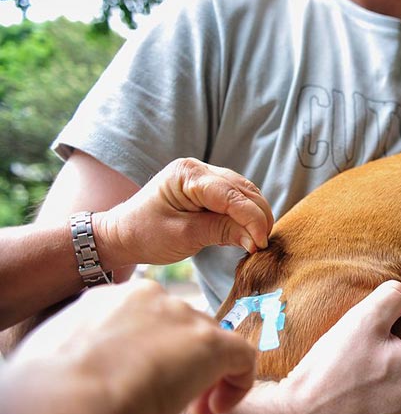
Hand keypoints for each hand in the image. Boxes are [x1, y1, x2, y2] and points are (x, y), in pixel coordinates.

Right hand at [0, 279, 255, 413]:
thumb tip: (122, 403)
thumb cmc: (52, 398)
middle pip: (182, 329)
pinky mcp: (211, 342)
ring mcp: (181, 316)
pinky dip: (238, 384)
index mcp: (107, 301)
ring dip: (207, 378)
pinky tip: (215, 411)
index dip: (154, 355)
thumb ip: (103, 373)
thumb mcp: (71, 371)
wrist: (65, 404)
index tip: (145, 387)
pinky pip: (243, 356)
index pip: (148, 319)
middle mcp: (148, 297)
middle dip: (182, 367)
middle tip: (173, 405)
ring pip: (211, 342)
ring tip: (194, 412)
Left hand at [97, 158, 274, 266]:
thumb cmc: (146, 234)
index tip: (262, 243)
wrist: (123, 234)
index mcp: (188, 174)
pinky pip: (237, 198)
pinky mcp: (209, 188)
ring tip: (258, 241)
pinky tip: (248, 233)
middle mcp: (199, 168)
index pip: (231, 195)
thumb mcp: (184, 236)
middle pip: (243, 190)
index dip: (252, 218)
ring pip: (245, 193)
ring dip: (256, 216)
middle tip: (264, 245)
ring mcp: (205, 176)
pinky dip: (246, 215)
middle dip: (258, 217)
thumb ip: (222, 232)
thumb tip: (256, 240)